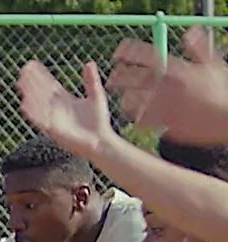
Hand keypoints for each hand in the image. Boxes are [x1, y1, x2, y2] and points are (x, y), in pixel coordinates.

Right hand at [17, 60, 119, 160]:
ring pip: (38, 104)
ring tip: (21, 84)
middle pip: (41, 92)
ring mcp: (53, 118)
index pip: (49, 84)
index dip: (41, 75)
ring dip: (29, 94)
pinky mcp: (53, 129)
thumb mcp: (96, 96)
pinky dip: (32, 112)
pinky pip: (39, 120)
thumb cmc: (99, 121)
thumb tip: (89, 63)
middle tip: (23, 70)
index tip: (32, 64)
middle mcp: (56, 108)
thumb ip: (91, 81)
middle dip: (32, 81)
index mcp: (65, 100)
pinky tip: (24, 104)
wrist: (100, 141)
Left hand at [108, 27, 227, 144]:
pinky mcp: (165, 122)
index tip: (118, 51)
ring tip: (123, 98)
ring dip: (126, 99)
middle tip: (112, 78)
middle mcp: (168, 87)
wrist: (227, 117)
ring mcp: (165, 105)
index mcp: (178, 70)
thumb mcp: (212, 65)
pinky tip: (135, 116)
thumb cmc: (220, 90)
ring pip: (135, 102)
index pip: (147, 56)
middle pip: (134, 79)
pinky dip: (137, 117)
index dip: (130, 52)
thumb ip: (198, 48)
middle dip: (119, 77)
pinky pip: (143, 120)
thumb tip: (190, 32)